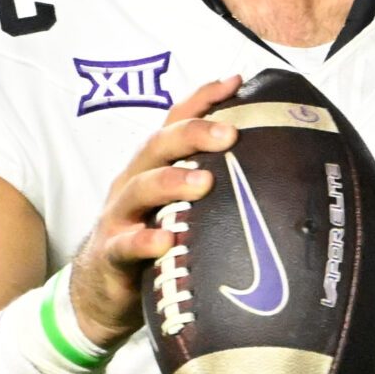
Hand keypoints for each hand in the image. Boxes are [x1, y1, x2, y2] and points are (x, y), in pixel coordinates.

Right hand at [66, 75, 241, 346]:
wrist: (100, 291)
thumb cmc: (153, 239)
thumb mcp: (179, 206)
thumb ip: (212, 183)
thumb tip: (274, 167)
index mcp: (153, 166)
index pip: (176, 121)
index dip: (202, 99)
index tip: (237, 82)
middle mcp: (134, 181)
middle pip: (158, 146)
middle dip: (193, 134)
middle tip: (230, 134)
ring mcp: (120, 217)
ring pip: (140, 188)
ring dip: (171, 181)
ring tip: (204, 182)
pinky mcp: (111, 255)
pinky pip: (126, 245)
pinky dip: (144, 241)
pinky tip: (165, 241)